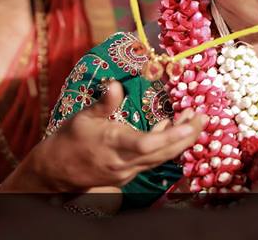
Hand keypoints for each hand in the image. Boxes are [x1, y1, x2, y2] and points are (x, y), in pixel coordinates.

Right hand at [32, 81, 204, 190]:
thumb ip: (103, 103)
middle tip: (203, 116)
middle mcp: (124, 162)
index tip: (190, 122)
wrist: (54, 171)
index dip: (171, 135)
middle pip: (163, 153)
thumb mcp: (83, 117)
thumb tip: (115, 84)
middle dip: (187, 135)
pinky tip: (171, 126)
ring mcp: (127, 171)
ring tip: (194, 119)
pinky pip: (153, 160)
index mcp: (113, 145)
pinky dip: (165, 145)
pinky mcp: (128, 173)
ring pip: (161, 157)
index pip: (147, 145)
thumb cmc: (68, 140)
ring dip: (180, 140)